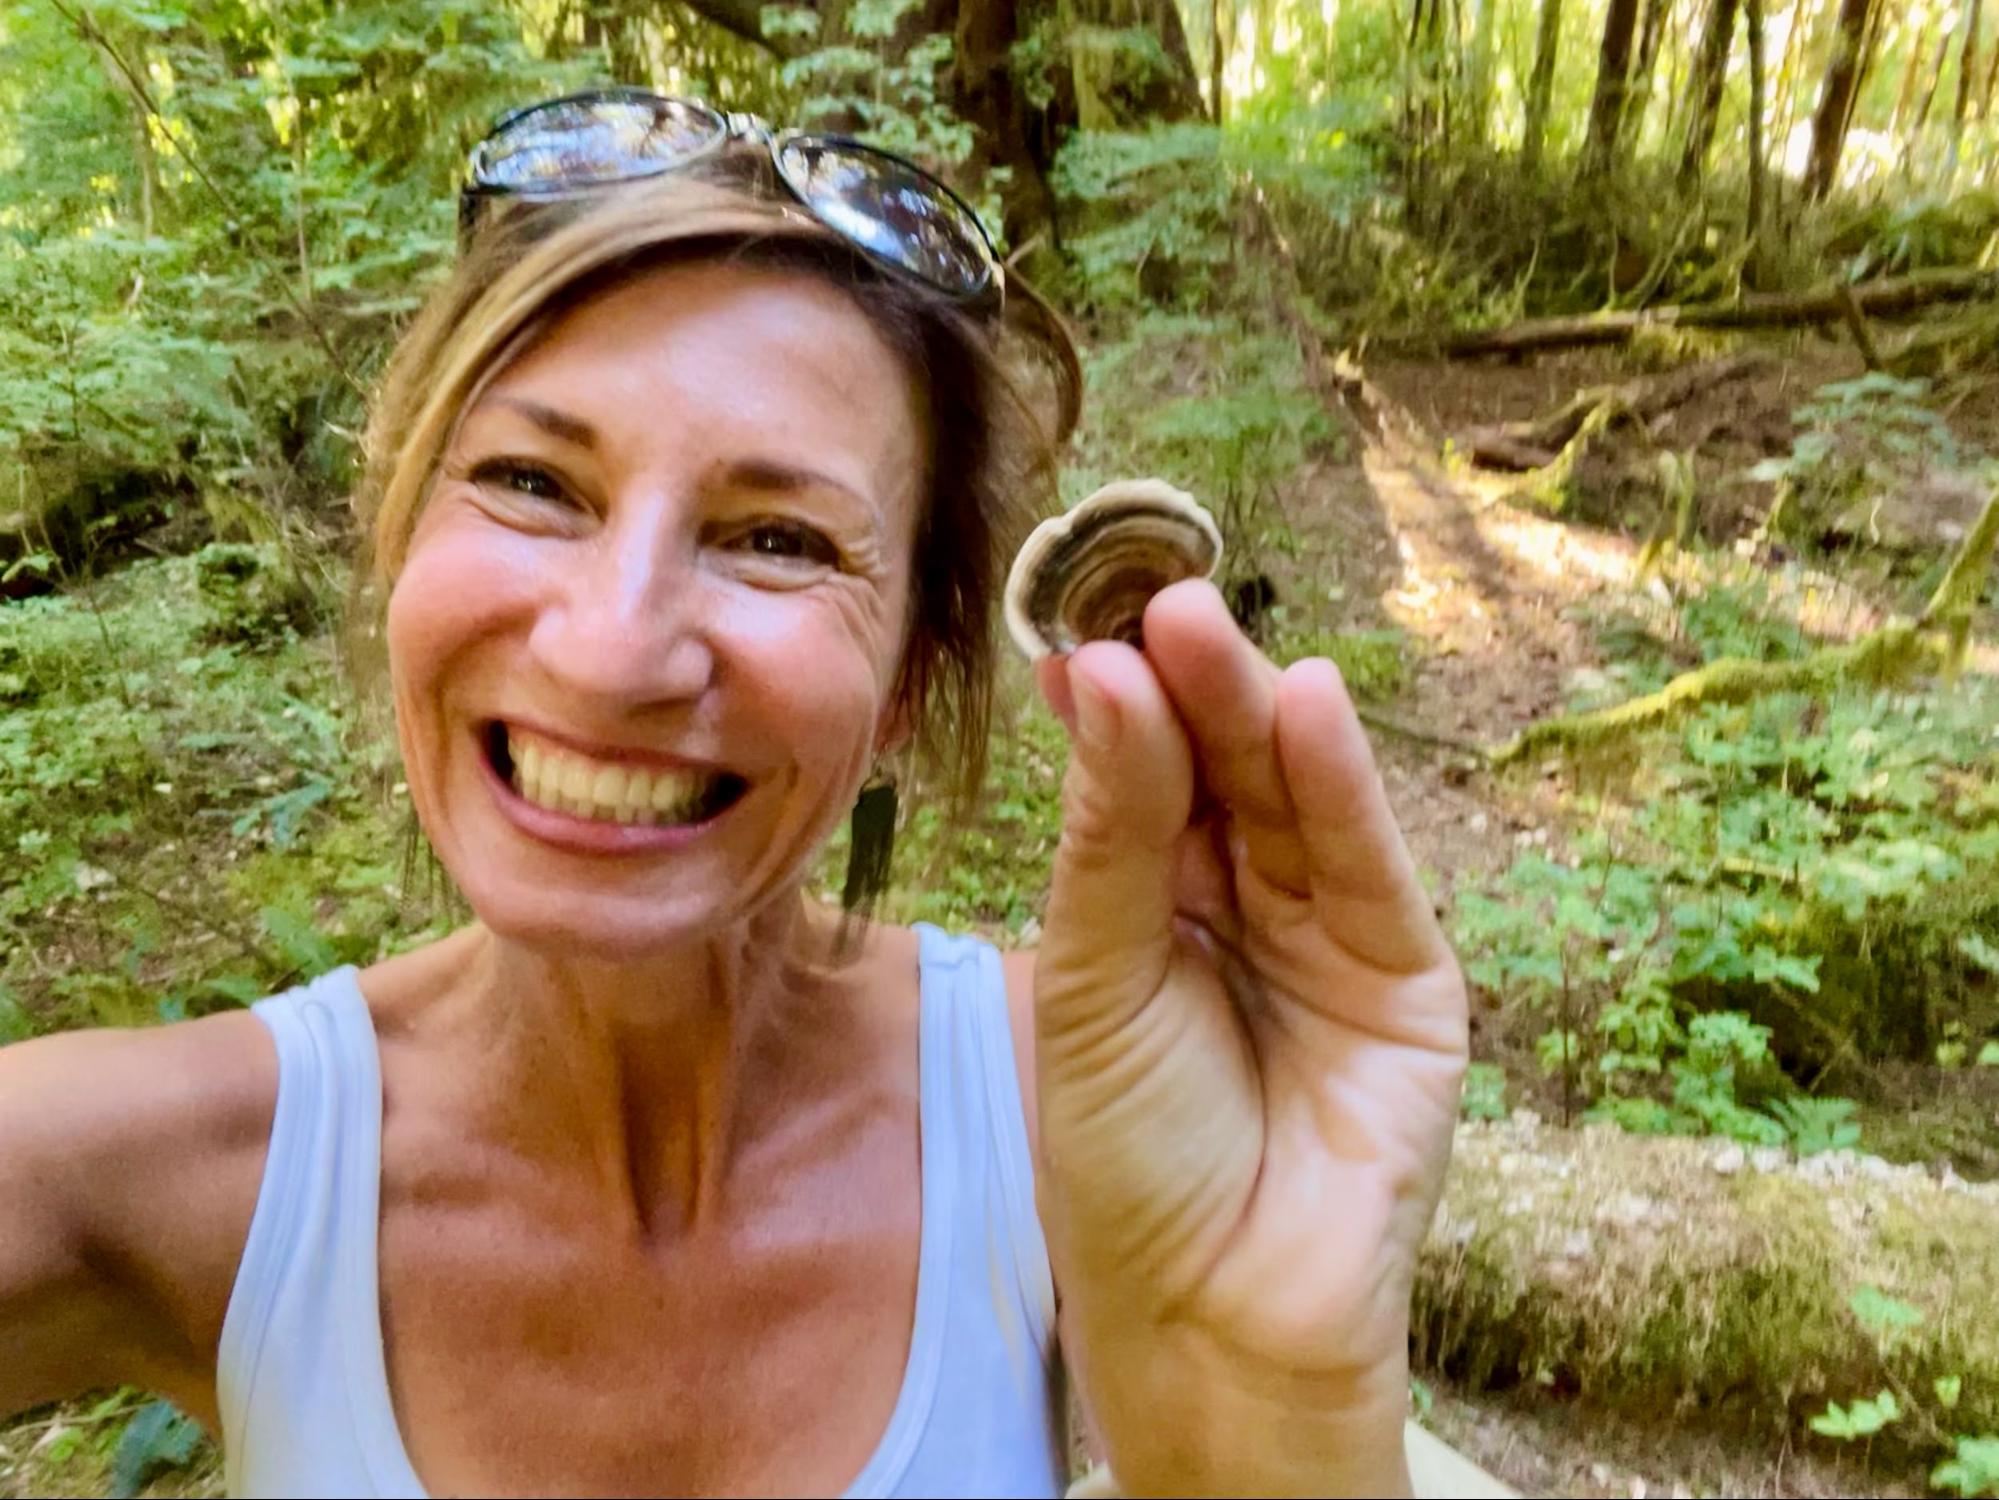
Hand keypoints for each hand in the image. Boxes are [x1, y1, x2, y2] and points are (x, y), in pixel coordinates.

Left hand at [1033, 580, 1466, 1497]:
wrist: (1216, 1315)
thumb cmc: (1128, 1162)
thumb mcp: (1092, 983)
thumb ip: (1110, 835)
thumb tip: (1100, 681)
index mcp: (1144, 907)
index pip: (1136, 780)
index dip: (1116, 706)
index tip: (1079, 626)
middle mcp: (1237, 906)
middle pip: (1215, 773)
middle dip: (1184, 688)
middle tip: (1147, 602)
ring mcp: (1326, 936)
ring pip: (1288, 801)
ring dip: (1249, 712)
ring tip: (1198, 626)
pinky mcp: (1406, 976)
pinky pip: (1364, 865)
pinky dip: (1338, 786)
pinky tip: (1305, 701)